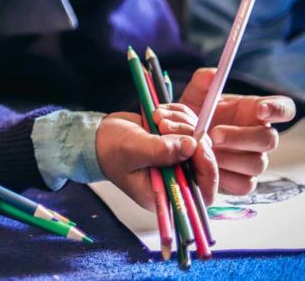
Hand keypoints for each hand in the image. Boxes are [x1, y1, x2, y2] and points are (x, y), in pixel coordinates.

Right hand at [96, 110, 216, 209]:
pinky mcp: (177, 141)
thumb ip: (161, 151)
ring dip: (182, 121)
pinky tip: (161, 112)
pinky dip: (180, 114)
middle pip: (204, 160)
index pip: (203, 191)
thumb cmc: (110, 150)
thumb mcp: (132, 151)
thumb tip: (192, 145)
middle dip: (189, 136)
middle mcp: (178, 179)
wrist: (98, 136)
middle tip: (164, 124)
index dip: (207, 169)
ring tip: (157, 116)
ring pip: (199, 139)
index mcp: (167, 195)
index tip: (196, 144)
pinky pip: (191, 125)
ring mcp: (179, 159)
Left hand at [180, 67, 295, 194]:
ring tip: (203, 150)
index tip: (260, 109)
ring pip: (256, 163)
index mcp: (255, 111)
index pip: (283, 108)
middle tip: (215, 133)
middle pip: (269, 139)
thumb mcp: (194, 97)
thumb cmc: (195, 117)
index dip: (277, 108)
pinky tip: (205, 167)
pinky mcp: (243, 181)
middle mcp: (259, 137)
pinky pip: (243, 184)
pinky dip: (223, 176)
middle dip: (242, 137)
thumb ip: (202, 82)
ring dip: (229, 158)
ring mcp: (253, 160)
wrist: (180, 142)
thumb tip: (212, 74)